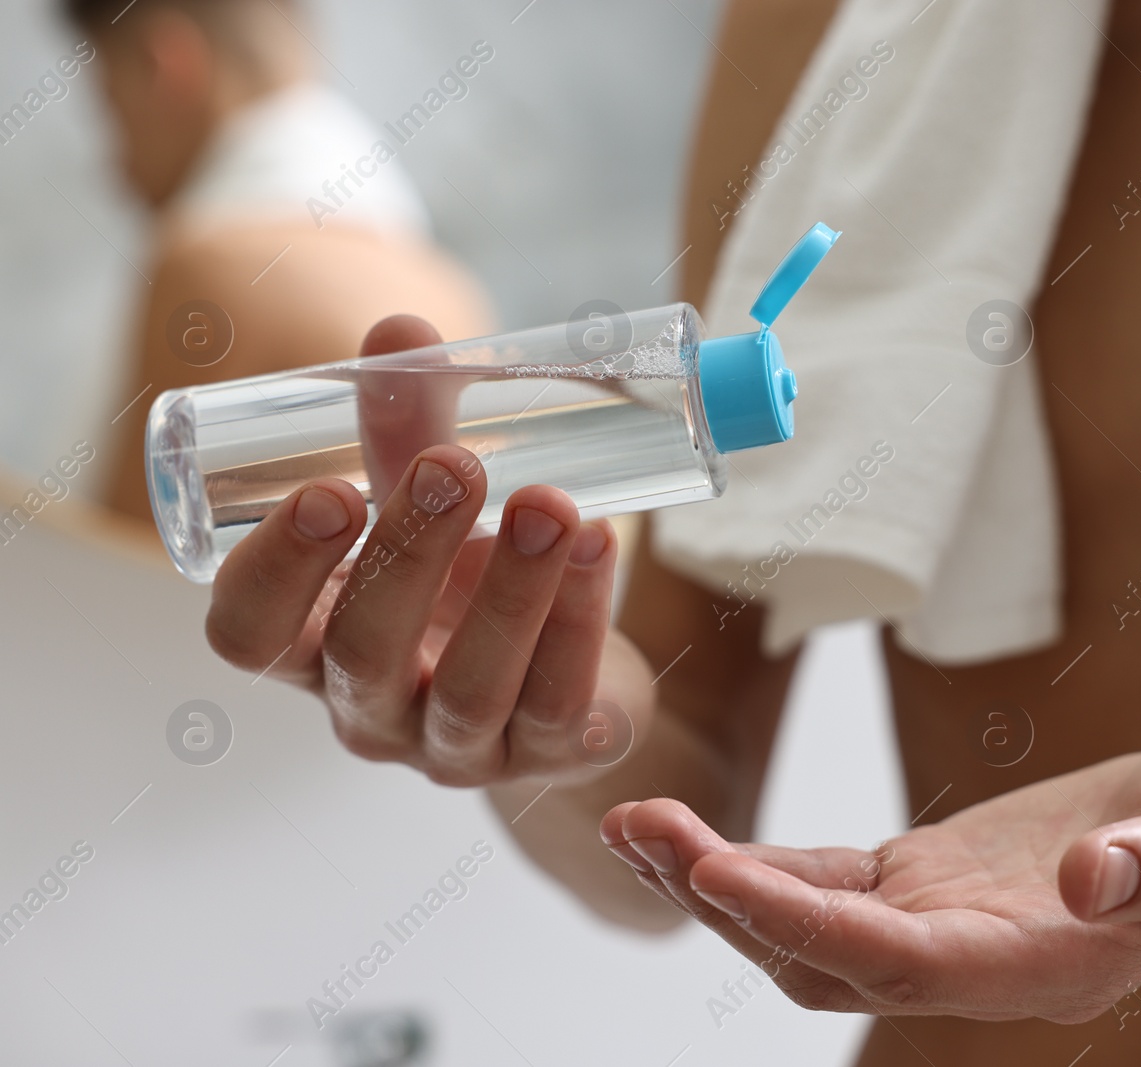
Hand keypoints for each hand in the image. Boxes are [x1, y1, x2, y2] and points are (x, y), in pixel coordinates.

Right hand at [205, 314, 655, 785]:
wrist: (573, 674)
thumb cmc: (469, 579)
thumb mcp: (430, 506)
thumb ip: (408, 430)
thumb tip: (401, 330)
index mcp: (313, 646)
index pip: (249, 632)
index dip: (275, 569)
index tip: (327, 490)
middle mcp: (371, 709)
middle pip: (366, 652)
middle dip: (410, 556)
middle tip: (455, 468)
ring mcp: (457, 747)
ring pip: (474, 688)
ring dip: (515, 592)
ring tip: (551, 504)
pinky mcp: (548, 756)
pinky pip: (562, 701)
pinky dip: (583, 620)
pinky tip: (600, 546)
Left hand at [600, 736, 1140, 1022]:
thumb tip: (1097, 877)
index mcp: (1036, 967)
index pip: (899, 965)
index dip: (808, 926)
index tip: (723, 873)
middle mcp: (969, 963)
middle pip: (821, 958)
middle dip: (729, 903)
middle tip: (645, 831)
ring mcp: (936, 925)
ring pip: (803, 927)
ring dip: (717, 884)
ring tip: (637, 827)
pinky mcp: (920, 883)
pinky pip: (820, 883)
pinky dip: (754, 861)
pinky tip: (690, 833)